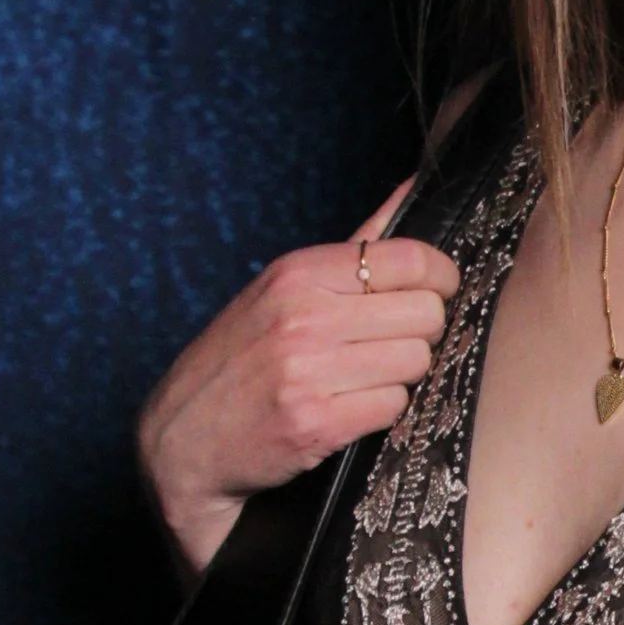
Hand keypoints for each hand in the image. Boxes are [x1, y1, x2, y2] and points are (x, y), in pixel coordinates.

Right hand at [135, 179, 460, 574]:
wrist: (183, 439)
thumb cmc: (241, 358)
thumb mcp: (283, 288)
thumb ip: (358, 242)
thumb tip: (413, 186)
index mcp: (298, 273)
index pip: (410, 260)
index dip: (440, 278)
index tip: (436, 291)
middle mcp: (303, 316)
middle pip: (425, 314)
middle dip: (420, 332)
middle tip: (391, 342)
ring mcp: (308, 372)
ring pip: (415, 362)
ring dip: (401, 374)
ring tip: (363, 377)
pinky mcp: (316, 424)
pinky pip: (394, 406)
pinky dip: (381, 410)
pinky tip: (349, 408)